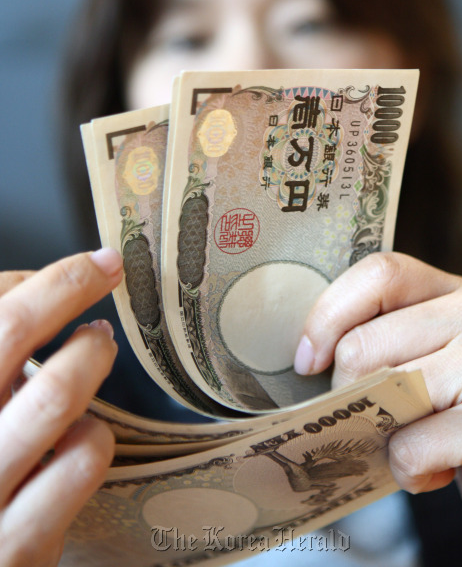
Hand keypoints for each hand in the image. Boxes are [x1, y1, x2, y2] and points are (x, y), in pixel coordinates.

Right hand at [0, 249, 122, 565]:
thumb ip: (0, 366)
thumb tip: (31, 297)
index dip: (34, 281)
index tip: (77, 269)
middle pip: (8, 329)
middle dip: (65, 286)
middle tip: (104, 269)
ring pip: (53, 394)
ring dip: (89, 356)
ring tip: (100, 341)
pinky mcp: (20, 544)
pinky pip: (79, 463)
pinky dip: (94, 435)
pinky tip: (86, 432)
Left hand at [294, 252, 461, 533]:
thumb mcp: (439, 349)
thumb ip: (390, 337)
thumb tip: (312, 358)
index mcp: (456, 292)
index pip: (378, 276)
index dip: (328, 317)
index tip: (309, 360)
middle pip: (362, 346)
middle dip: (348, 394)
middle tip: (373, 415)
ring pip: (380, 396)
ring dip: (382, 435)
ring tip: (414, 442)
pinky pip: (409, 450)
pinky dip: (410, 473)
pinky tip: (442, 469)